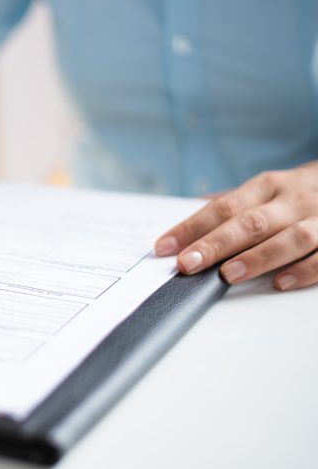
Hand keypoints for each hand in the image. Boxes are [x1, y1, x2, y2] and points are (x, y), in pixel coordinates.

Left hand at [155, 161, 317, 290]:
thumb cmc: (296, 194)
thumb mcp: (265, 191)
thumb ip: (229, 206)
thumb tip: (185, 218)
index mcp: (266, 187)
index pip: (223, 207)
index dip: (192, 227)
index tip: (164, 247)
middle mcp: (292, 200)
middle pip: (251, 222)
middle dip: (216, 244)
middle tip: (187, 263)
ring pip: (291, 237)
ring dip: (258, 257)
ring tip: (228, 274)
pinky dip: (304, 270)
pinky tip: (280, 282)